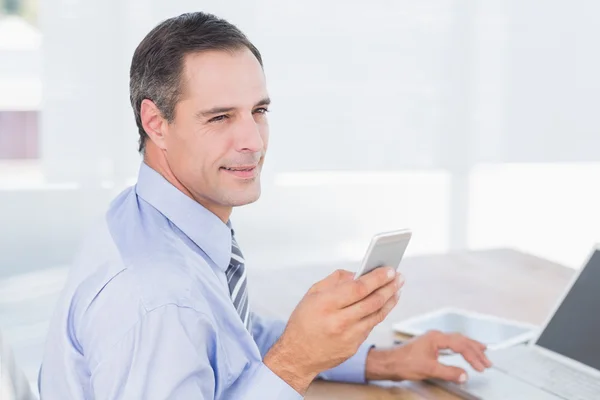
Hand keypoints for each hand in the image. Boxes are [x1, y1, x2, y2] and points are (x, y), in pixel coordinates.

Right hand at [264, 267, 403, 394]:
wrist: (297, 356)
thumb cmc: (303, 321)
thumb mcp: (312, 294)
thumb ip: (335, 280)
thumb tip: (358, 273)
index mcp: (326, 304)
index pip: (359, 288)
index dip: (377, 277)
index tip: (390, 269)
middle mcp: (339, 321)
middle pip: (373, 301)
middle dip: (389, 287)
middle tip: (399, 277)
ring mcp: (348, 336)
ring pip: (377, 315)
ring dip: (390, 300)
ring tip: (397, 289)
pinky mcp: (354, 347)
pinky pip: (370, 326)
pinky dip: (379, 313)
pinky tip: (385, 304)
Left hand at [365, 330, 492, 383]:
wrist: (390, 362)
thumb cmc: (404, 363)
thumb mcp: (429, 369)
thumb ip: (448, 372)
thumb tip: (464, 375)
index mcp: (436, 338)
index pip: (460, 344)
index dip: (473, 356)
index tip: (481, 366)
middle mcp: (435, 336)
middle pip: (461, 340)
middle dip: (476, 350)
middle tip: (487, 361)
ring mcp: (433, 340)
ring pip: (457, 340)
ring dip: (470, 347)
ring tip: (483, 352)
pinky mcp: (431, 345)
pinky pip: (451, 343)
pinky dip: (461, 347)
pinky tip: (464, 351)